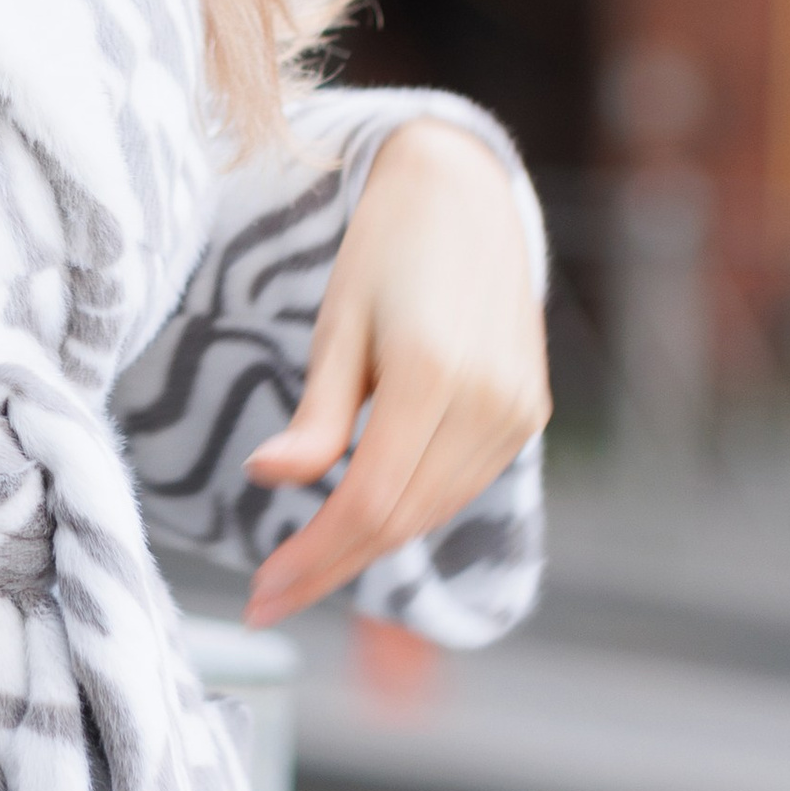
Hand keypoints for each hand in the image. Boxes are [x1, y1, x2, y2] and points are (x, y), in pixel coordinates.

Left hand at [239, 121, 547, 628]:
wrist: (465, 192)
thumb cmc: (385, 248)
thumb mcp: (338, 321)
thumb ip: (315, 415)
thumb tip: (265, 480)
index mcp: (434, 374)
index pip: (369, 502)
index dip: (314, 559)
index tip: (261, 597)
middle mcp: (490, 403)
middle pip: (402, 519)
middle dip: (332, 566)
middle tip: (269, 598)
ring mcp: (518, 413)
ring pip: (432, 511)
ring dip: (370, 545)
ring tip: (304, 565)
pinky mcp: (529, 414)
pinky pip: (459, 485)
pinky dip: (409, 508)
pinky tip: (363, 515)